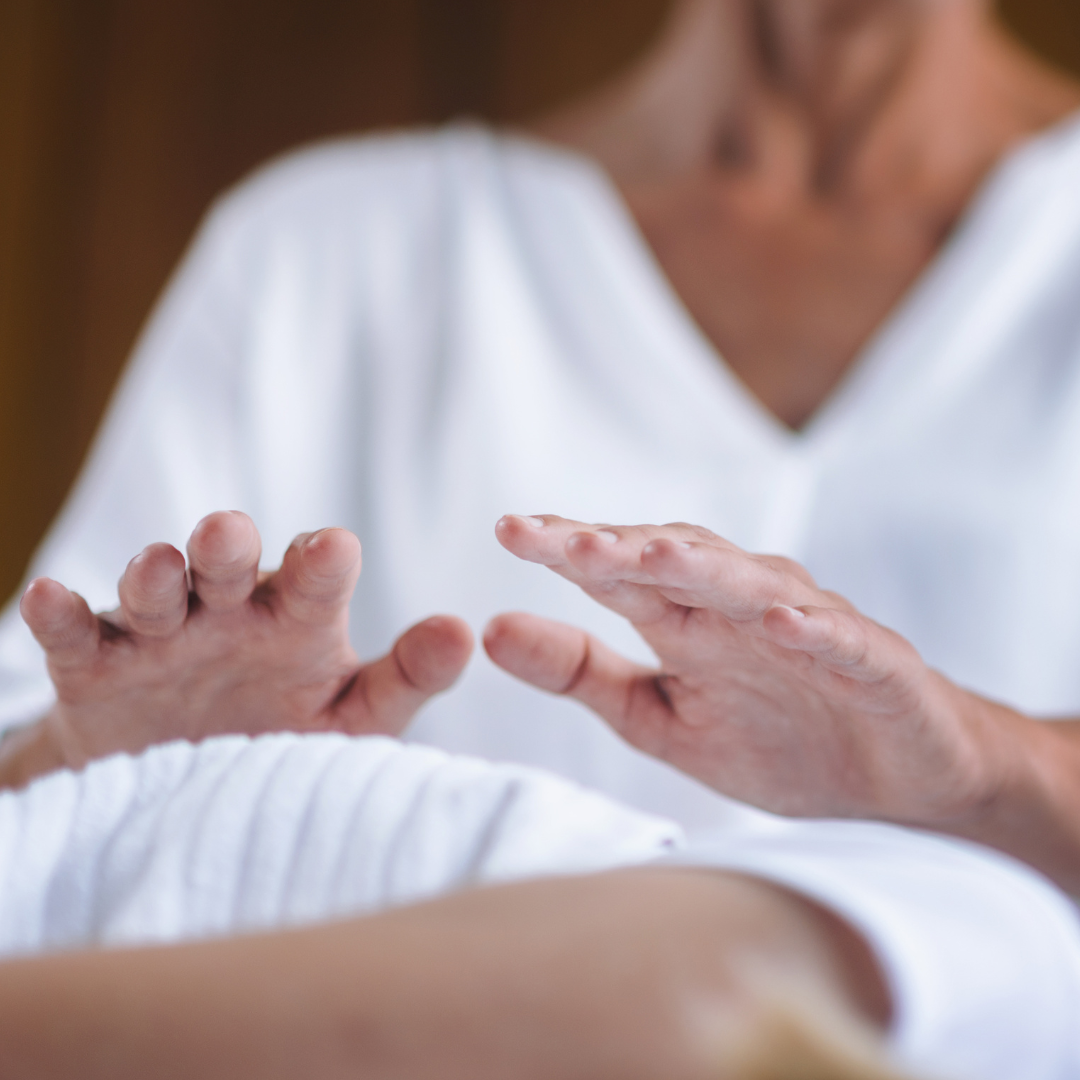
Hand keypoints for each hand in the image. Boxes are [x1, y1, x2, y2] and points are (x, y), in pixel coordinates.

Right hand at [6, 512, 472, 783]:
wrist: (194, 782)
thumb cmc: (289, 734)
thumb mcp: (352, 717)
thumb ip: (405, 678)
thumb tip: (464, 632)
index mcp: (298, 617)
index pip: (314, 575)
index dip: (322, 560)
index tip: (333, 550)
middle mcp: (231, 610)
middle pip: (230, 561)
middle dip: (229, 545)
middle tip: (230, 537)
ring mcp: (163, 632)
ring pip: (157, 587)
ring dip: (155, 573)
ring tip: (160, 568)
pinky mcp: (99, 665)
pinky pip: (78, 634)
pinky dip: (61, 615)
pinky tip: (49, 599)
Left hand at [485, 515, 1010, 826]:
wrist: (896, 781)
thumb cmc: (776, 739)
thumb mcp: (656, 717)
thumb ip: (579, 674)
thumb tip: (489, 628)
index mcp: (686, 619)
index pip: (618, 572)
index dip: (566, 550)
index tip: (507, 532)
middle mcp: (741, 608)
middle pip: (674, 561)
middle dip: (617, 546)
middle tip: (556, 537)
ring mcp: (809, 628)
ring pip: (750, 584)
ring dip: (704, 566)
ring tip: (653, 553)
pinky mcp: (873, 662)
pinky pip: (842, 639)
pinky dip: (814, 627)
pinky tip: (782, 619)